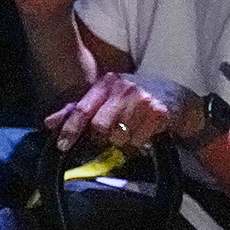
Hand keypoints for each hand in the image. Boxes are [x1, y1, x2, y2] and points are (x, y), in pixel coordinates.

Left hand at [44, 71, 198, 151]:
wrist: (180, 98)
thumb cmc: (139, 99)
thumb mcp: (109, 98)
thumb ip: (79, 109)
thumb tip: (49, 123)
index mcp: (107, 83)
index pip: (82, 109)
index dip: (70, 129)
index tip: (62, 146)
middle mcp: (123, 88)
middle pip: (99, 126)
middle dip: (102, 138)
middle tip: (110, 140)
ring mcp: (142, 99)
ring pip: (119, 136)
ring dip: (123, 143)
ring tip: (131, 136)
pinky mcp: (158, 112)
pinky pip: (138, 139)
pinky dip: (139, 143)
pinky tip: (146, 135)